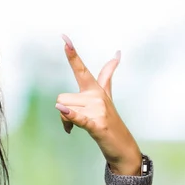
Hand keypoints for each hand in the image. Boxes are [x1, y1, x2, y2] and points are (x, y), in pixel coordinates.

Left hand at [55, 35, 141, 175]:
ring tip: (80, 128)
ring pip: (64, 110)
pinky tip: (62, 111)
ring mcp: (98, 110)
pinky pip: (78, 117)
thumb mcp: (106, 96)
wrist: (123, 147)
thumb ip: (107, 75)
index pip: (81, 69)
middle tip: (76, 121)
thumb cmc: (110, 121)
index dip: (72, 54)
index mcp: (95, 89)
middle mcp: (96, 96)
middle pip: (62, 98)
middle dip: (63, 111)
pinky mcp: (97, 125)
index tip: (64, 37)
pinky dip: (70, 116)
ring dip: (66, 122)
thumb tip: (117, 53)